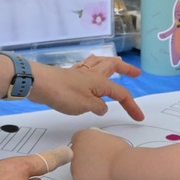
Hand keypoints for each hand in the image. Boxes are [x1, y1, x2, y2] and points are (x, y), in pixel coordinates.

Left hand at [29, 55, 143, 120]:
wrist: (39, 83)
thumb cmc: (64, 94)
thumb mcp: (85, 105)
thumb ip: (98, 106)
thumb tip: (103, 107)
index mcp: (100, 82)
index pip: (121, 94)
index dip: (132, 105)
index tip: (139, 117)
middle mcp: (93, 74)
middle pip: (113, 66)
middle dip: (126, 69)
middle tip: (135, 73)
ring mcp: (80, 72)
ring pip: (100, 62)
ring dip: (111, 62)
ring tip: (117, 62)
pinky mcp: (69, 74)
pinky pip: (87, 65)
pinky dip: (94, 64)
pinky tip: (91, 65)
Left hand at [70, 127, 130, 179]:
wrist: (124, 166)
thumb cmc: (121, 153)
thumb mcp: (107, 138)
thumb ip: (96, 140)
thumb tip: (96, 146)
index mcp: (82, 136)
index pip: (77, 140)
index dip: (85, 148)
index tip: (92, 153)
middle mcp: (75, 149)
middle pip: (75, 156)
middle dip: (85, 161)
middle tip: (99, 165)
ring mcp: (74, 165)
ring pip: (78, 171)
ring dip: (87, 173)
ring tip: (104, 172)